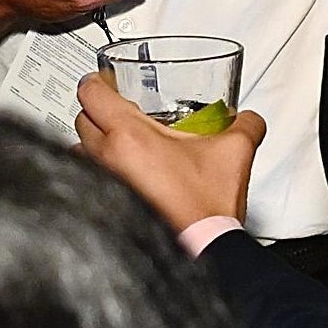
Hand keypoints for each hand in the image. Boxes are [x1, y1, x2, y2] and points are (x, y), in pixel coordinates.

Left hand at [76, 74, 264, 228]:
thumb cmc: (205, 206)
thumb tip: (248, 118)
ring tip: (118, 141)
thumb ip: (246, 124)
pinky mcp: (103, 203)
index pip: (91, 93)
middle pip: (81, 118)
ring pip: (79, 149)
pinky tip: (123, 171)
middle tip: (117, 109)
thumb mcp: (235, 151)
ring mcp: (101, 182)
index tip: (104, 81)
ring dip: (94, 141)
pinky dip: (98, 168)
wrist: (201, 247)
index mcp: (130, 136)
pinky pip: (87, 176)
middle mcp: (107, 158)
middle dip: (96, 110)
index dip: (95, 81)